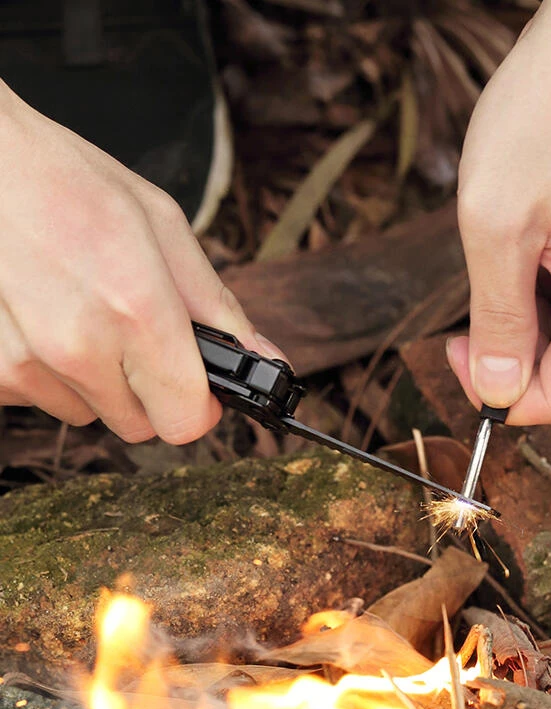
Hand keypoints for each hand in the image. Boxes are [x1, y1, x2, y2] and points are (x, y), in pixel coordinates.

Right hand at [0, 81, 284, 442]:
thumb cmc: (71, 183)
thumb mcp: (164, 228)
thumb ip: (217, 307)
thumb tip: (263, 358)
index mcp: (137, 310)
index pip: (184, 420)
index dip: (198, 406)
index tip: (198, 385)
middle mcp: (80, 348)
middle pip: (141, 425)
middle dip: (152, 391)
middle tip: (140, 336)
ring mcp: (29, 362)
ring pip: (93, 413)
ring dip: (101, 381)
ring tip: (88, 314)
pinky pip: (47, 398)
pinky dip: (56, 373)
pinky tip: (50, 320)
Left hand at [448, 0, 550, 424]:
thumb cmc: (543, 117)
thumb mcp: (495, 226)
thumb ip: (497, 320)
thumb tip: (497, 393)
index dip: (500, 399)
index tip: (458, 356)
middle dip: (508, 358)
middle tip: (461, 319)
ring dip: (523, 323)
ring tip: (495, 265)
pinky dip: (545, 295)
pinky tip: (525, 250)